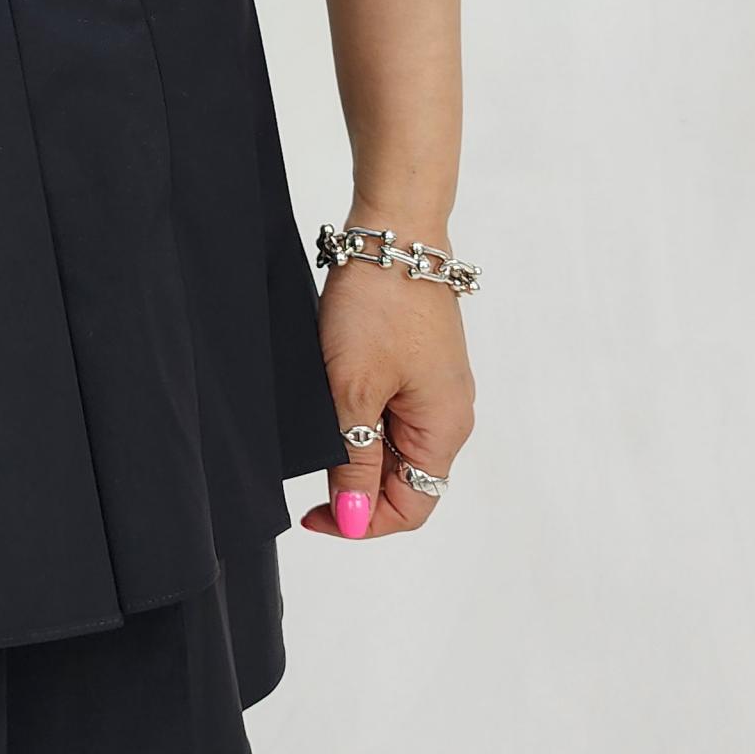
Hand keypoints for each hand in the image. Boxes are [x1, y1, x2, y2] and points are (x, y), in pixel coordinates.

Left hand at [301, 213, 476, 540]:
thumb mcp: (353, 390)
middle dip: (354, 485)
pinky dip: (358, 416)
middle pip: (403, 480)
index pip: (410, 507)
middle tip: (306, 468)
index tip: (312, 514)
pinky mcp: (415, 362)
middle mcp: (448, 414)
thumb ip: (355, 460)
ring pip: (392, 445)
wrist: (392, 232)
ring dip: (354, 449)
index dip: (361, 521)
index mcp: (444, 429)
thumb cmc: (380, 304)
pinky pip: (389, 410)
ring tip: (315, 426)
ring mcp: (433, 387)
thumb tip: (355, 519)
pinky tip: (329, 399)